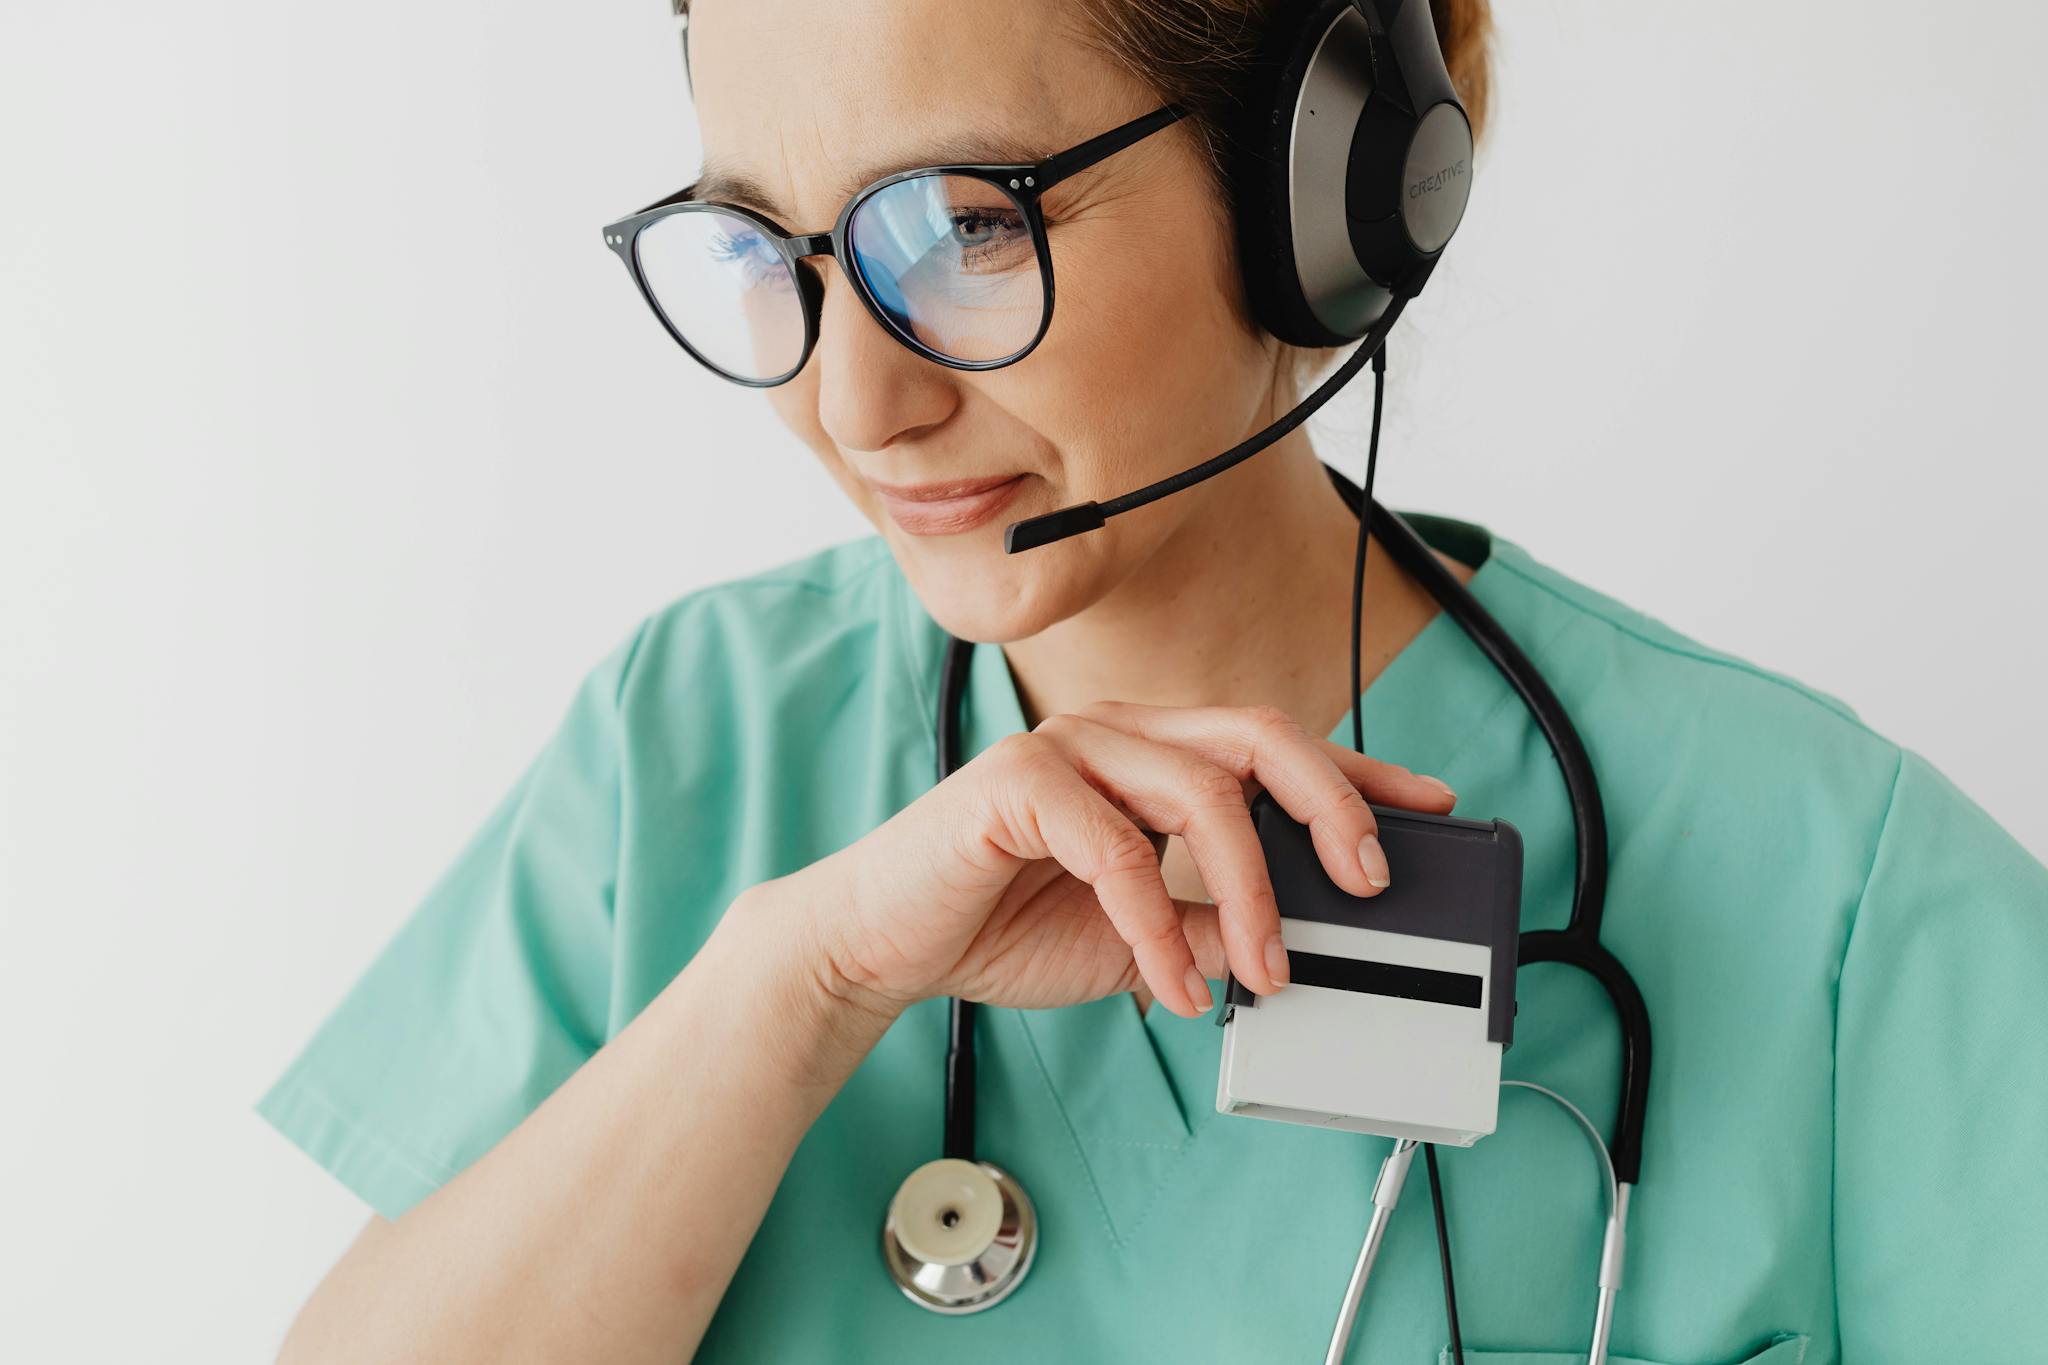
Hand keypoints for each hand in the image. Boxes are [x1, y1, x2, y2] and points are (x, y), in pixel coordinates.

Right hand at [780, 700, 1456, 1019]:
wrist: (890, 942)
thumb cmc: (1006, 922)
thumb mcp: (1144, 940)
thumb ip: (1212, 927)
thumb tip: (1296, 944)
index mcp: (1156, 753)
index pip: (1277, 747)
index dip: (1360, 775)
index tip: (1432, 808)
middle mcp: (1120, 733)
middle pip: (1256, 736)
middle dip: (1329, 806)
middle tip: (1367, 883)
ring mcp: (1067, 747)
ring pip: (1199, 790)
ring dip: (1250, 890)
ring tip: (1265, 969)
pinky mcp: (1015, 783)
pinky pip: (1113, 847)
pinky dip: (1154, 925)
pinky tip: (1171, 986)